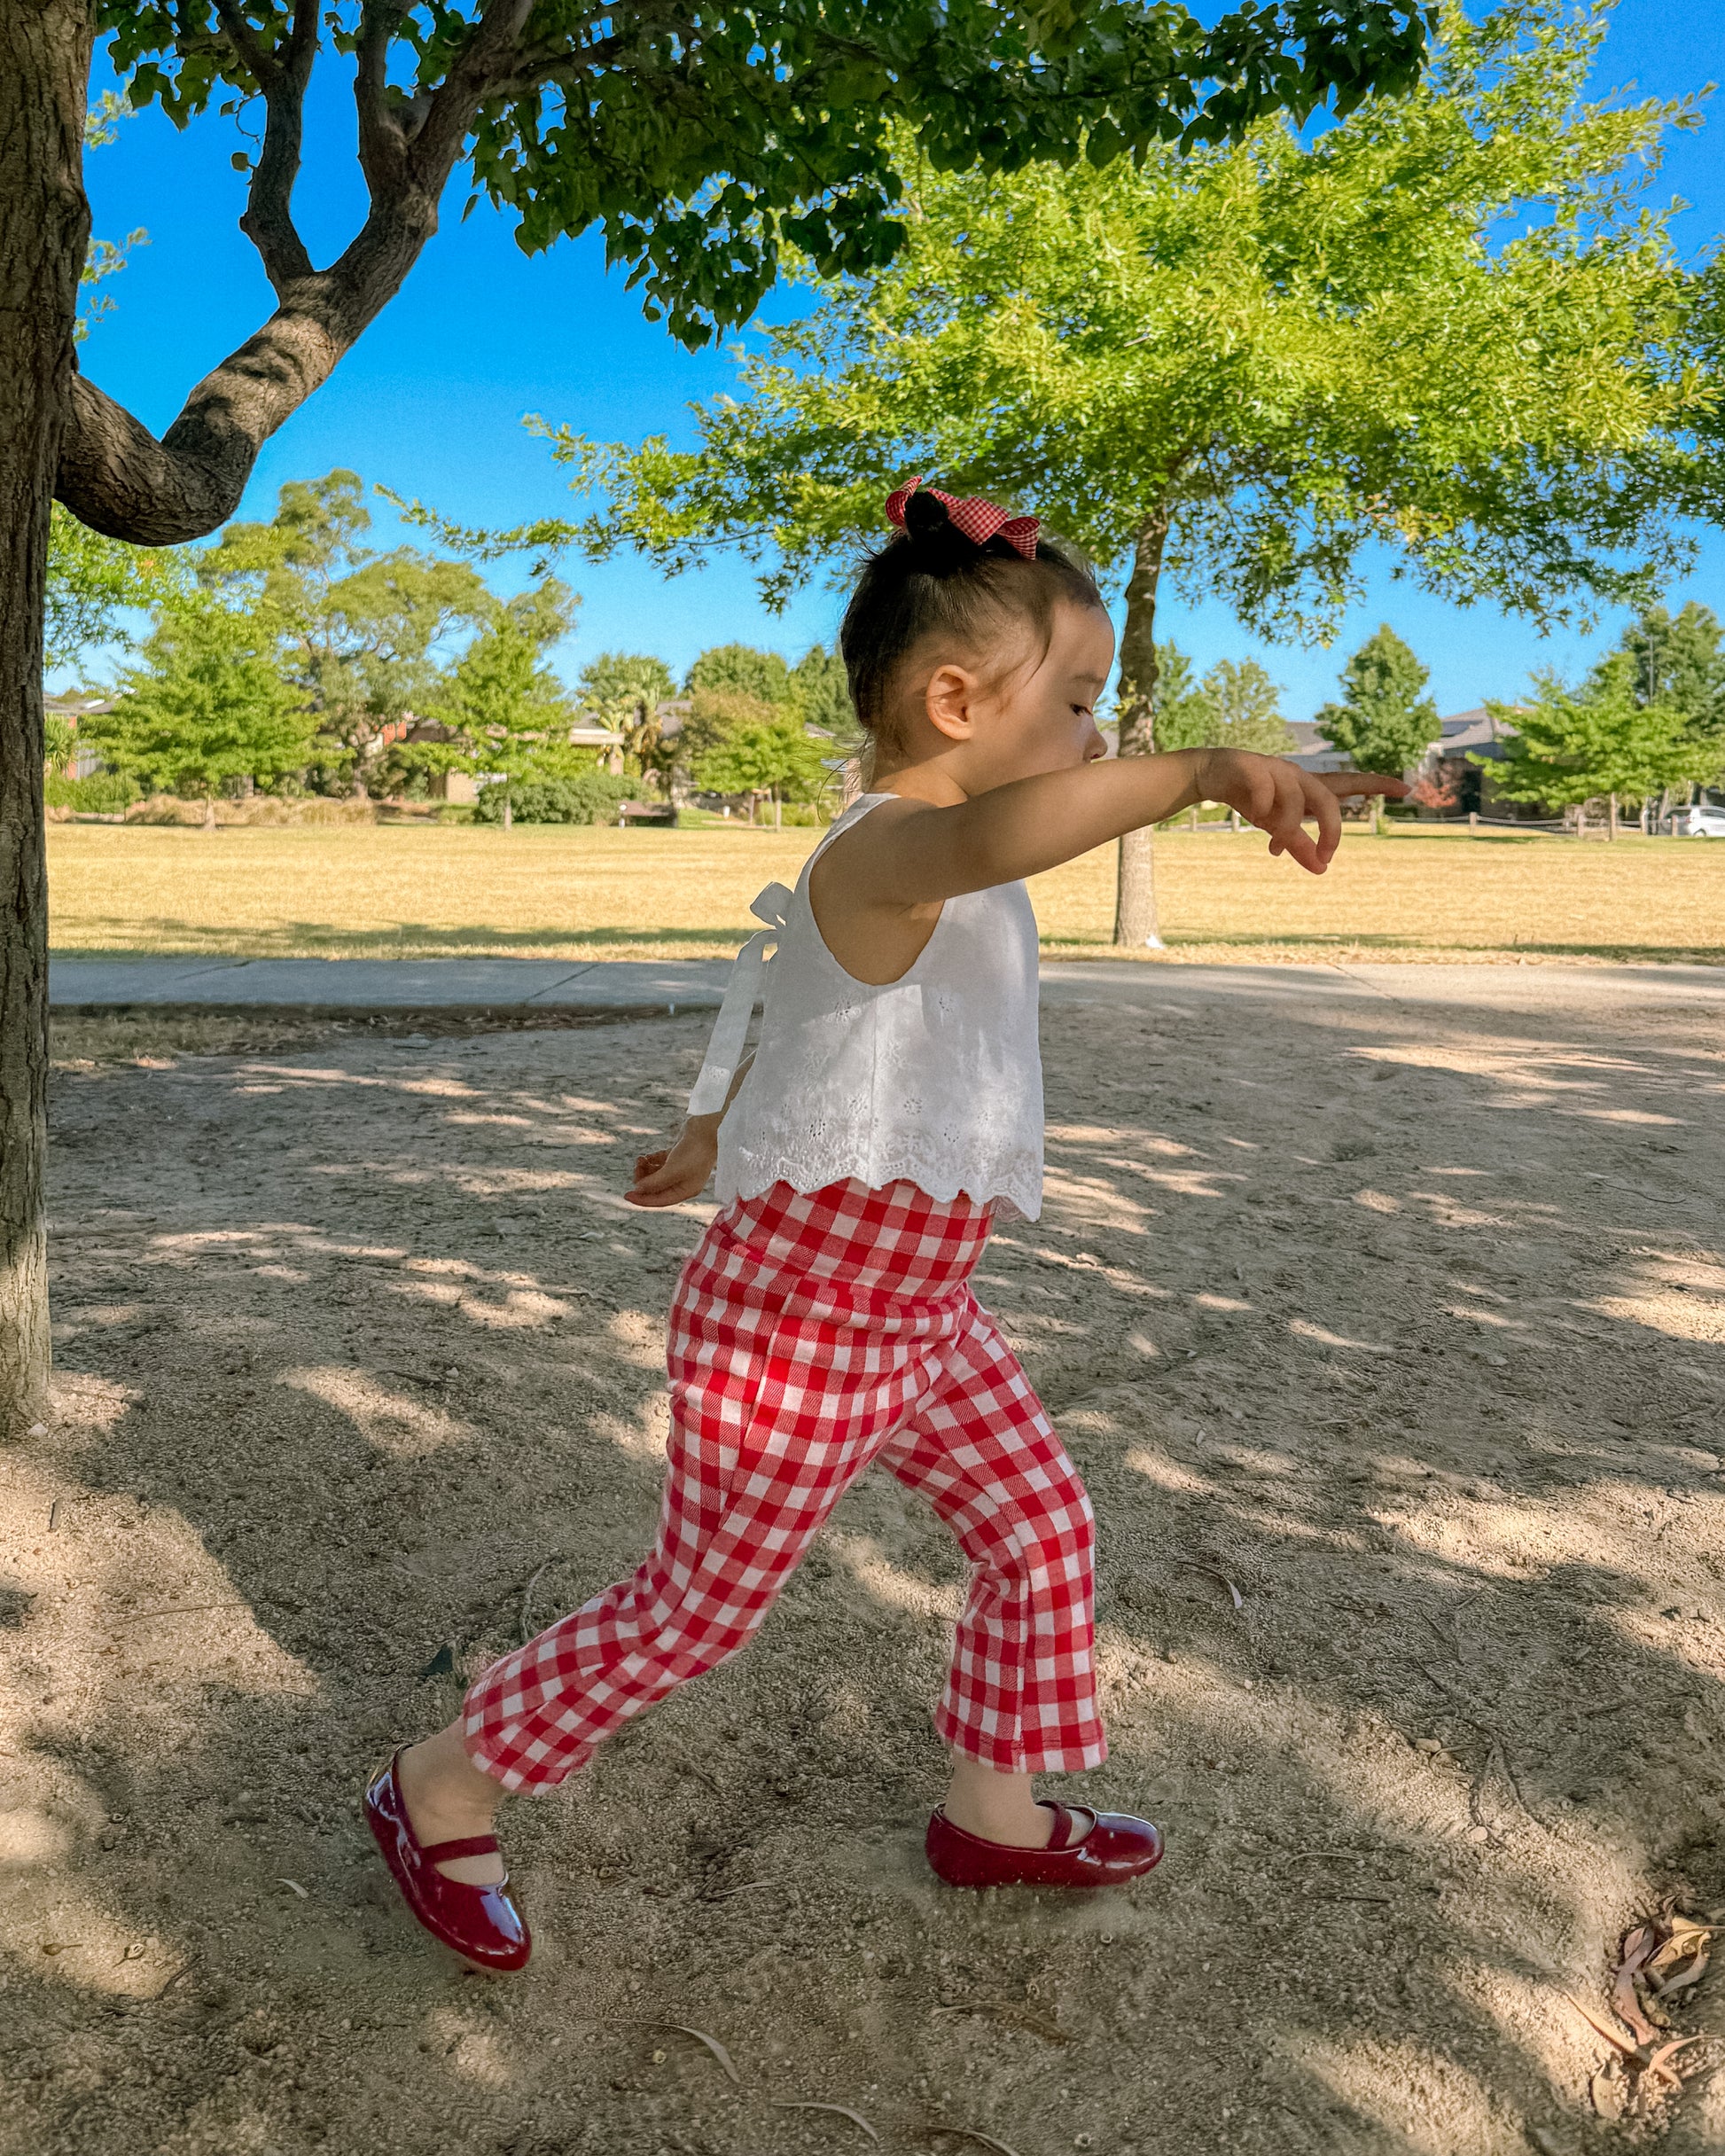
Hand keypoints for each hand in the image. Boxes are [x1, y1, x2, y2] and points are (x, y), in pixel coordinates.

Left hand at [625, 1115, 719, 1206]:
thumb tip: (638, 1190)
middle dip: (644, 1180)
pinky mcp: (678, 1155)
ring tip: (640, 1160)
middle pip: (657, 1187)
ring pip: (657, 1174)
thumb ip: (655, 1182)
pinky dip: (651, 1161)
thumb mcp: (673, 1170)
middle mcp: (683, 1181)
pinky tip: (645, 1157)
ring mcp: (681, 1168)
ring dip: (645, 1169)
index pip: (660, 1200)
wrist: (707, 1129)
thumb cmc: (694, 1152)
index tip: (626, 1195)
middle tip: (635, 1169)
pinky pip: (660, 1162)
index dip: (642, 1199)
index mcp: (685, 1190)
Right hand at [1196, 751, 1411, 874]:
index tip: (1405, 789)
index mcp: (1308, 787)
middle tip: (1327, 856)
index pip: (1349, 783)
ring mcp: (1275, 770)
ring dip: (1288, 827)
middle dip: (1330, 829)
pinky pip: (1264, 789)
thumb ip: (1299, 846)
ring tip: (1274, 846)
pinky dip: (1262, 807)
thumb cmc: (1252, 798)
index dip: (1377, 785)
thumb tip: (1322, 870)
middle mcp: (1297, 776)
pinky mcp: (1251, 767)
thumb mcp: (1277, 826)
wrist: (1212, 773)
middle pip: (1327, 799)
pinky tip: (1254, 817)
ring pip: (1294, 800)